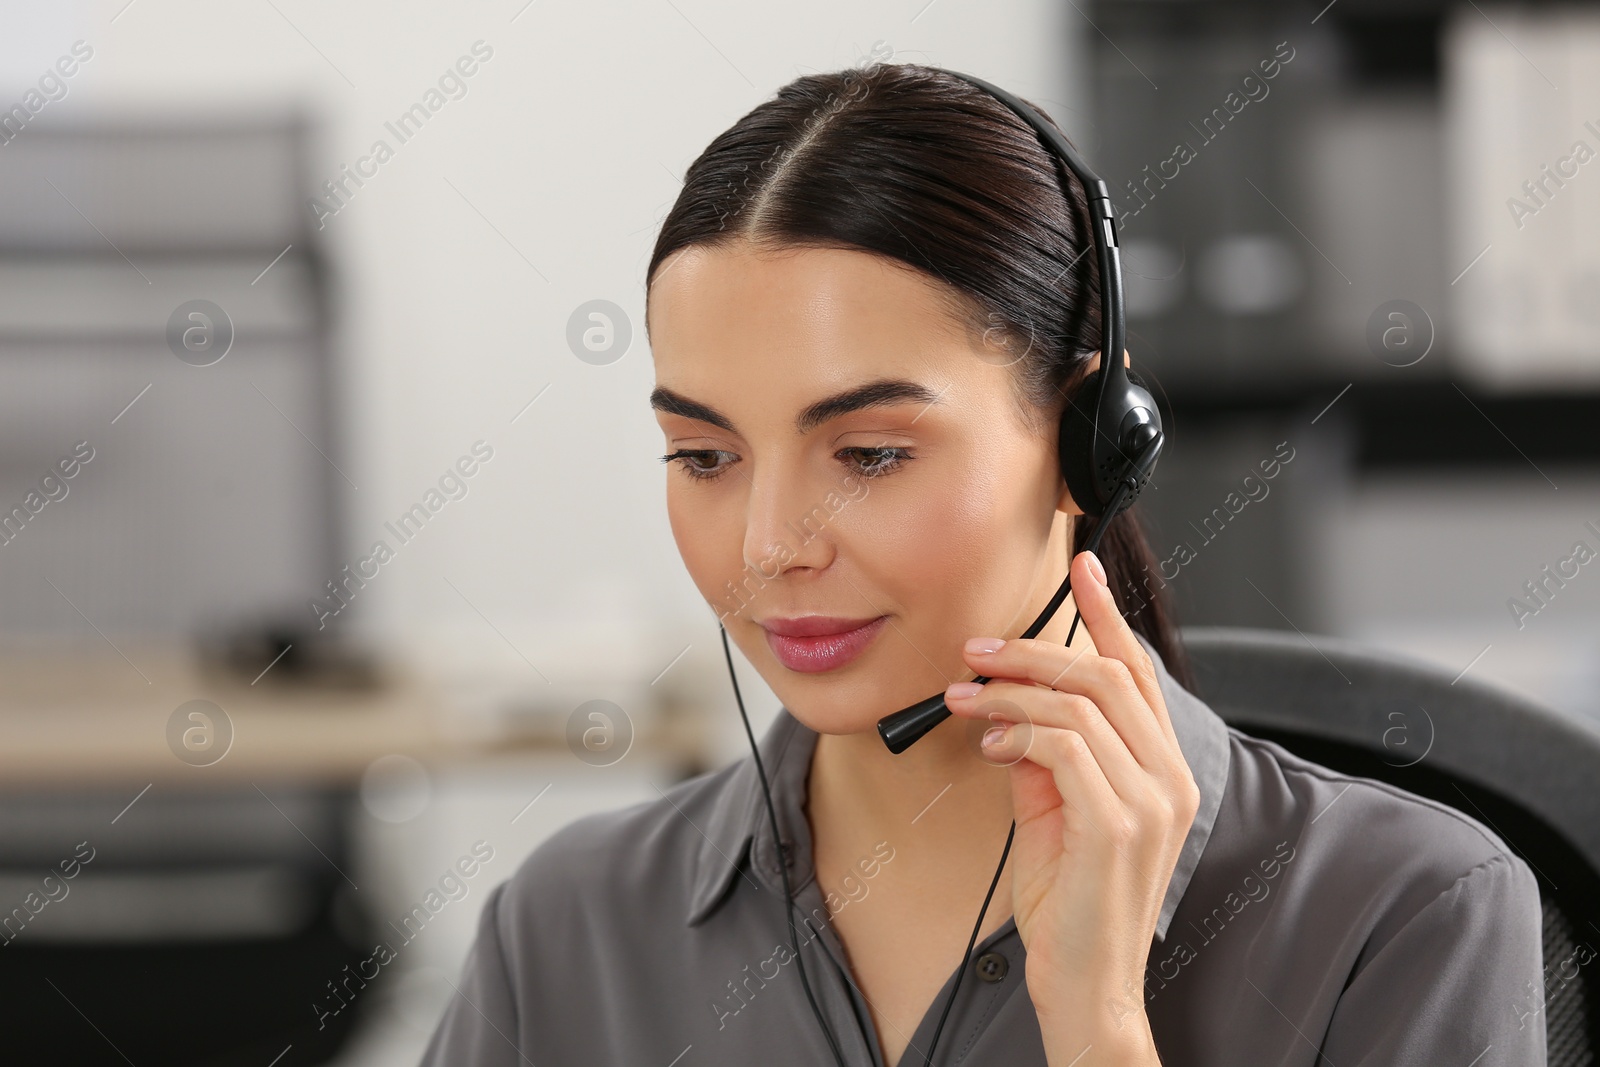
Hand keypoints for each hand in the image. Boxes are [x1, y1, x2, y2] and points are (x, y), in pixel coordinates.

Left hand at [942, 549, 1198, 1064]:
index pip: (1140, 673)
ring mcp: (1151, 802)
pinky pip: (1062, 746)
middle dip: (1034, 651)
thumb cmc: (1071, 904)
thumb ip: (1047, 758)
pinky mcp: (1116, 824)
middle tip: (977, 649)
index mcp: (1165, 771)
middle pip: (1108, 676)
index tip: (1082, 566)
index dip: (1109, 615)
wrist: (1085, 985)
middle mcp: (1170, 779)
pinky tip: (989, 748)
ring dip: (1009, 692)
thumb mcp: (1056, 813)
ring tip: (964, 698)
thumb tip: (1012, 712)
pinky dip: (1016, 734)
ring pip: (1080, 704)